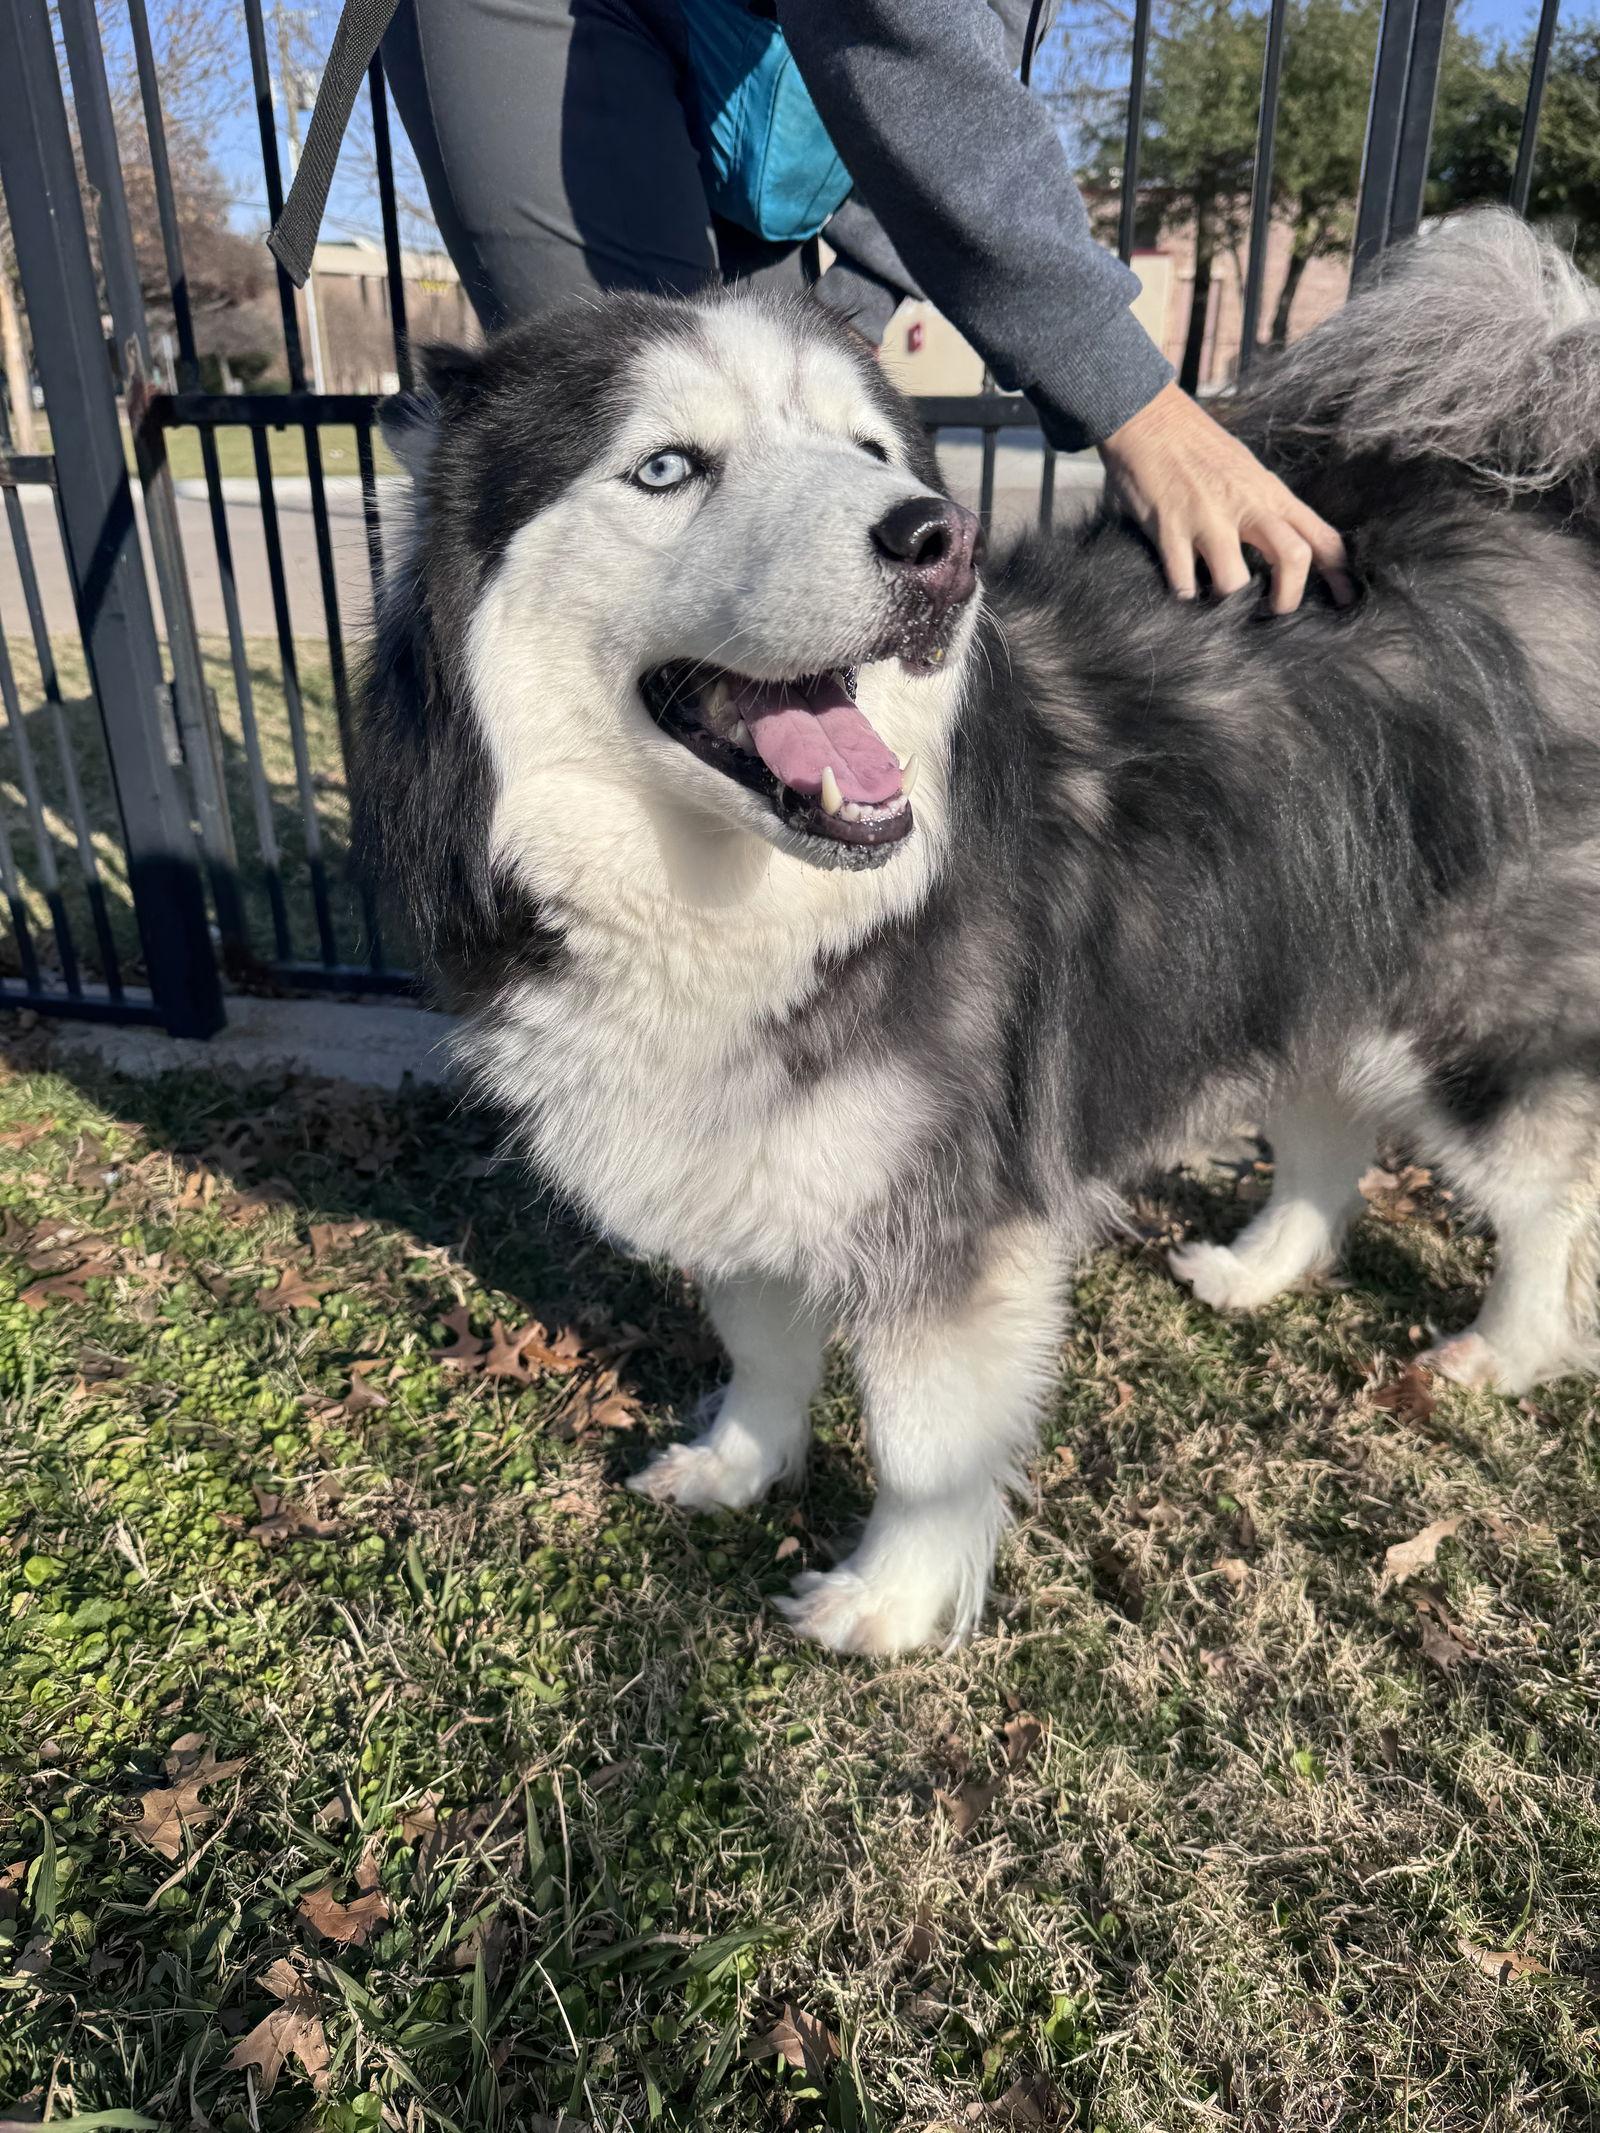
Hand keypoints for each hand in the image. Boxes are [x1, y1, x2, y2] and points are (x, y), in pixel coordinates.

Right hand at [1098, 381, 1352, 612]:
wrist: (1147, 416)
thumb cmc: (1196, 446)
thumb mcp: (1246, 470)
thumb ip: (1266, 508)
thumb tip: (1286, 550)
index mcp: (1270, 493)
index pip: (1321, 535)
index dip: (1340, 574)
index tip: (1344, 601)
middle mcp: (1245, 504)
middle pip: (1293, 558)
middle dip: (1287, 599)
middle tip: (1272, 612)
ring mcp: (1207, 517)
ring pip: (1234, 581)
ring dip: (1228, 603)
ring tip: (1216, 602)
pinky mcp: (1169, 528)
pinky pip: (1183, 582)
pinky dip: (1184, 596)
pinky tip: (1182, 589)